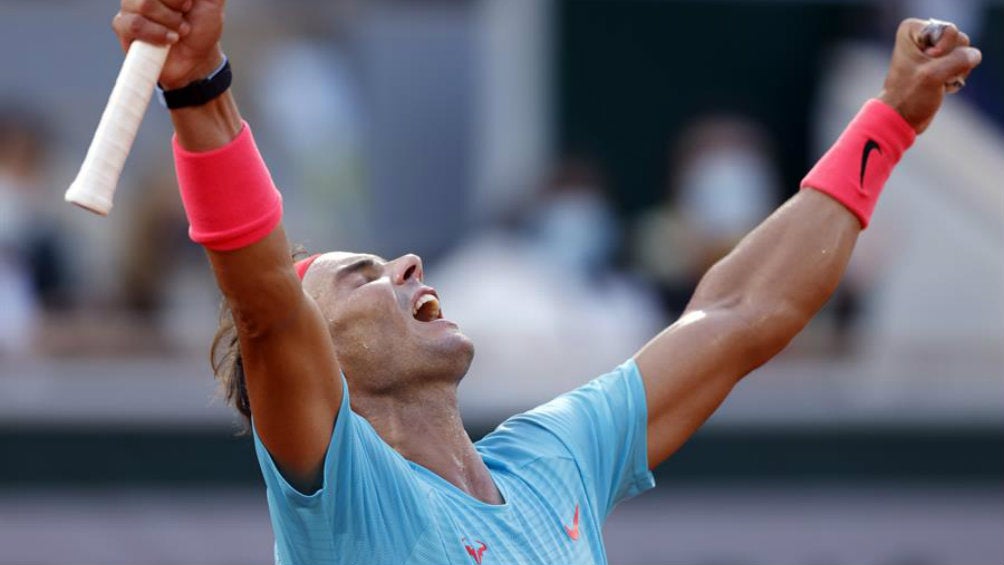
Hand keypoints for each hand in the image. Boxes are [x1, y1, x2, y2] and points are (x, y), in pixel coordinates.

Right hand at [112, 0, 225, 89]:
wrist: (198, 59)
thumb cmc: (203, 27)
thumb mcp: (212, 0)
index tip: (188, 2)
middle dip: (175, 4)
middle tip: (186, 13)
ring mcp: (131, 6)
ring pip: (142, 4)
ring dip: (169, 21)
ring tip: (181, 30)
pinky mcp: (123, 27)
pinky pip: (133, 24)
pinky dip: (157, 33)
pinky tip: (170, 39)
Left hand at [879, 18, 981, 133]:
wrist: (902, 117)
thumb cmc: (909, 96)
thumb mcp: (933, 76)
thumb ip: (958, 60)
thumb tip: (974, 55)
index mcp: (912, 31)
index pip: (949, 31)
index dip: (943, 51)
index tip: (925, 64)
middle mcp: (922, 35)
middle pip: (959, 40)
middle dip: (951, 61)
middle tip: (932, 76)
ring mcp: (933, 48)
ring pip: (964, 52)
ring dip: (956, 71)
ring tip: (937, 82)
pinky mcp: (941, 62)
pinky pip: (964, 62)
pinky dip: (957, 76)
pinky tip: (942, 85)